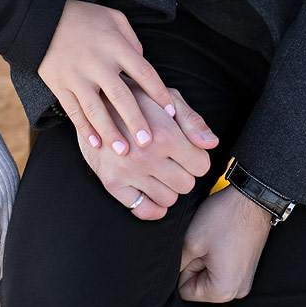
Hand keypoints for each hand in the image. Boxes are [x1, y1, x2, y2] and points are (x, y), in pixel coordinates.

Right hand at [39, 1, 180, 153]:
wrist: (43, 18)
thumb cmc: (84, 17)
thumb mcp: (113, 18)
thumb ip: (132, 40)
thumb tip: (143, 63)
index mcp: (114, 45)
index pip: (143, 71)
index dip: (158, 93)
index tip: (171, 113)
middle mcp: (96, 62)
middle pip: (120, 95)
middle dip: (135, 121)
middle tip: (148, 143)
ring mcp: (76, 75)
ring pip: (96, 109)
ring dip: (110, 132)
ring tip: (124, 151)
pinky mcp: (59, 85)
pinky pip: (73, 111)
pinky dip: (84, 129)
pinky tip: (96, 144)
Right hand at [77, 85, 217, 221]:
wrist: (93, 100)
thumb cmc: (135, 96)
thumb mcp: (166, 97)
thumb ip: (192, 121)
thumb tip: (212, 143)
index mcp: (164, 135)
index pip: (201, 165)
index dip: (197, 157)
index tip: (187, 149)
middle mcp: (147, 157)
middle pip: (186, 184)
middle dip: (184, 172)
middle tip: (172, 158)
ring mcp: (128, 172)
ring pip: (168, 199)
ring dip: (168, 187)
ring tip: (158, 168)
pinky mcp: (112, 182)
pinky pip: (143, 210)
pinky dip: (152, 206)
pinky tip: (151, 188)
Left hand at [178, 185, 272, 302]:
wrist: (252, 199)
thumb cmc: (225, 217)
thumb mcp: (191, 240)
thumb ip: (178, 264)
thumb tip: (172, 273)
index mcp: (223, 291)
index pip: (185, 291)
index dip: (183, 267)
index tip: (195, 248)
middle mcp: (237, 291)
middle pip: (200, 285)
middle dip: (197, 262)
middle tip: (206, 241)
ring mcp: (244, 279)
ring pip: (210, 274)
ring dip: (207, 257)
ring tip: (215, 238)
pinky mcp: (246, 267)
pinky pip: (223, 267)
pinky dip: (218, 254)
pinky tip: (222, 237)